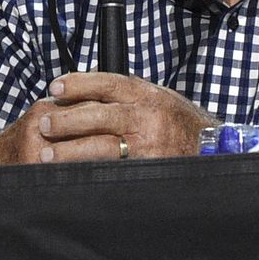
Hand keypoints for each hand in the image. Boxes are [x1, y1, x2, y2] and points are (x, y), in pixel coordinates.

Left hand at [0, 72, 216, 165]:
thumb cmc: (180, 121)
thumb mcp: (158, 97)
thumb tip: (84, 92)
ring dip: (71, 152)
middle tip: (43, 123)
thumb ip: (127, 94)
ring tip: (48, 155)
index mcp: (147, 94)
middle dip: (67, 120)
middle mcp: (147, 118)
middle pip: (98, 115)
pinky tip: (72, 175)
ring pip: (102, 147)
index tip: (55, 87)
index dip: (78, 84)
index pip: (107, 83)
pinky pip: (114, 171)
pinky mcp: (148, 169)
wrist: (215, 149)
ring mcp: (148, 146)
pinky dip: (91, 172)